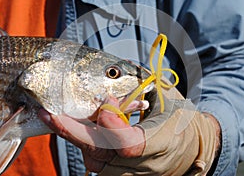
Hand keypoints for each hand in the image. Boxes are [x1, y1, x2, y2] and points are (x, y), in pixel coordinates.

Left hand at [39, 94, 220, 174]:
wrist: (194, 147)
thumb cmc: (182, 120)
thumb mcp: (168, 98)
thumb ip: (142, 86)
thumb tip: (113, 77)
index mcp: (161, 143)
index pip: (129, 144)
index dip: (112, 127)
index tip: (105, 104)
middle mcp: (144, 166)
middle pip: (101, 154)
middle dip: (72, 131)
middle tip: (50, 113)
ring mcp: (132, 175)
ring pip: (94, 160)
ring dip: (77, 137)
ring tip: (61, 118)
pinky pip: (97, 163)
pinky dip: (86, 145)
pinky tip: (80, 129)